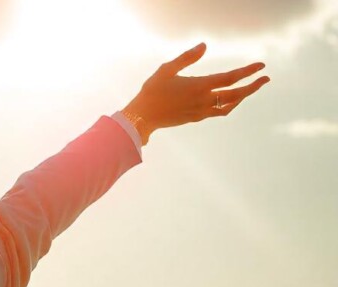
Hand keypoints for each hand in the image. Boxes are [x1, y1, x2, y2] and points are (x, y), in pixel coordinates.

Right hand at [123, 43, 269, 144]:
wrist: (142, 117)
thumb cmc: (152, 91)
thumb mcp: (167, 69)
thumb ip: (187, 58)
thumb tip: (204, 46)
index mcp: (199, 86)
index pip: (231, 78)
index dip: (248, 71)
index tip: (261, 66)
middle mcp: (204, 100)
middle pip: (236, 94)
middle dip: (253, 86)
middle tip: (266, 79)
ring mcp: (201, 111)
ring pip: (229, 106)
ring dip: (242, 98)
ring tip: (248, 90)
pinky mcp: (196, 118)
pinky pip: (218, 112)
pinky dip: (228, 105)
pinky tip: (229, 100)